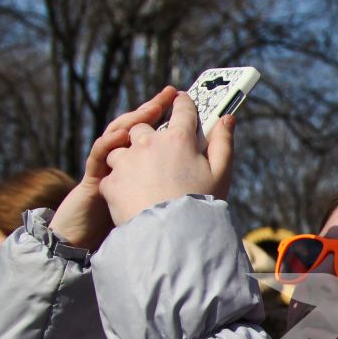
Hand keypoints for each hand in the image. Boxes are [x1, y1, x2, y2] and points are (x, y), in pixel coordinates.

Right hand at [51, 88, 177, 250]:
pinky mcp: (95, 178)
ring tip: (148, 110)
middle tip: (166, 97)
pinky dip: (109, 143)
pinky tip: (122, 137)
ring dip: (131, 120)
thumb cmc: (142, 225)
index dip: (168, 113)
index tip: (181, 96)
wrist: (113, 248)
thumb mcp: (169, 198)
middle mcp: (128, 161)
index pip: (157, 131)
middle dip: (151, 111)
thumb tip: (216, 145)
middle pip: (137, 127)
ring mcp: (110, 166)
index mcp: (146, 163)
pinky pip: (99, 154)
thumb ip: (191, 172)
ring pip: (117, 134)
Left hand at [100, 90, 236, 228]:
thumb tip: (227, 118)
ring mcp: (126, 161)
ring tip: (140, 176)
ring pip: (121, 148)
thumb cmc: (201, 206)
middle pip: (143, 126)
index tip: (181, 100)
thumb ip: (224, 143)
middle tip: (158, 152)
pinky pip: (112, 174)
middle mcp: (149, 143)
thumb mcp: (221, 174)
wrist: (170, 238)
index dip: (183, 103)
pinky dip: (119, 181)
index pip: (182, 109)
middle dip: (149, 135)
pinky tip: (131, 194)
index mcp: (179, 139)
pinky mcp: (110, 181)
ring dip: (128, 157)